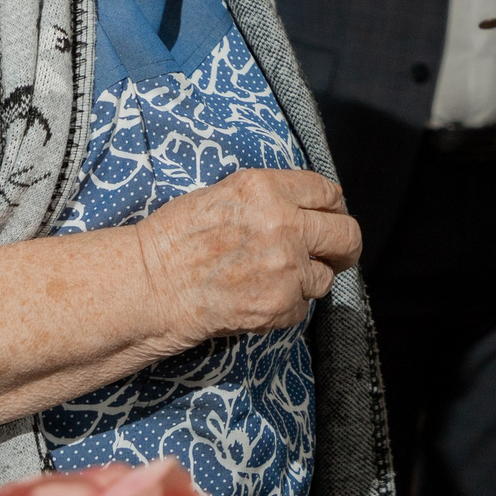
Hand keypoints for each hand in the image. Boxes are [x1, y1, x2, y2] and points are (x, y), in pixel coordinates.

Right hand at [138, 168, 361, 343]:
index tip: (331, 218)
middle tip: (337, 255)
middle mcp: (283, 223)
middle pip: (347, 234)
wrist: (148, 286)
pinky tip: (256, 299)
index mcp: (267, 188)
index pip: (328, 192)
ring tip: (273, 281)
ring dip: (308, 281)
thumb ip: (269, 198)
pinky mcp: (280, 304)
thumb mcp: (222, 194)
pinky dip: (285, 307)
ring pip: (326, 278)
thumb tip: (306, 207)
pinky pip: (303, 307)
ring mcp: (285, 267)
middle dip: (344, 247)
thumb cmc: (174, 239)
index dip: (333, 207)